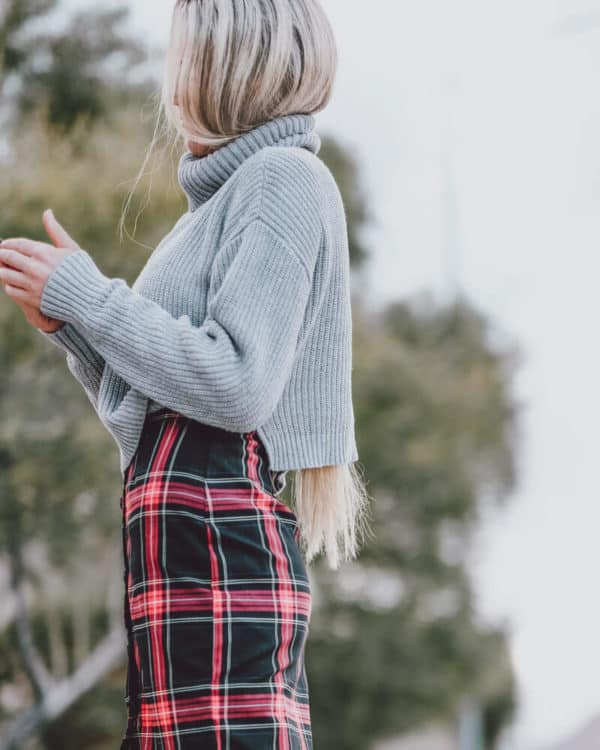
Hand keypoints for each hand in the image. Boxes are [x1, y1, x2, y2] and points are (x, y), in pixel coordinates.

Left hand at [0, 209, 79, 329]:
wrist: (90, 298)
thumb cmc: (83, 271)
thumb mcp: (71, 248)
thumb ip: (55, 230)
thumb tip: (47, 212)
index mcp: (43, 253)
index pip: (17, 244)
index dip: (7, 244)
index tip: (4, 245)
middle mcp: (34, 267)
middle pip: (7, 257)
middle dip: (1, 255)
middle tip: (0, 255)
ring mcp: (32, 284)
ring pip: (4, 274)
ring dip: (2, 270)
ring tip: (3, 269)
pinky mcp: (31, 298)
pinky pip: (11, 290)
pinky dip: (10, 286)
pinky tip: (13, 283)